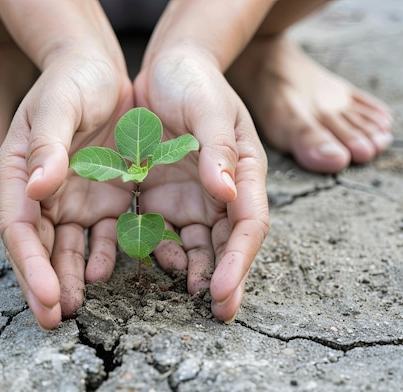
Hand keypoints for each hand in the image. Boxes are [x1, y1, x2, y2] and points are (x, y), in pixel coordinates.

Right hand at [0, 52, 133, 328]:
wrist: (100, 69)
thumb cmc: (73, 79)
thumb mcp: (59, 103)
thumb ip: (48, 144)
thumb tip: (36, 189)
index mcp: (19, 171)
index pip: (20, 226)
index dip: (31, 263)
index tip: (46, 295)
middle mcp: (41, 192)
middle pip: (38, 247)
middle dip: (43, 284)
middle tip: (52, 320)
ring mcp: (72, 199)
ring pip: (66, 248)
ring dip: (69, 278)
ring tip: (73, 310)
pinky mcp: (102, 199)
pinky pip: (101, 235)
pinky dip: (102, 255)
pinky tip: (106, 272)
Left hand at [134, 50, 269, 321]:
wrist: (163, 69)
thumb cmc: (193, 82)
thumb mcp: (208, 108)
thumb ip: (218, 149)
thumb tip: (227, 193)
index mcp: (245, 171)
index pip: (249, 223)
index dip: (239, 259)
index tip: (223, 289)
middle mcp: (223, 192)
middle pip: (228, 243)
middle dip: (225, 277)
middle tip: (219, 312)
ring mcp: (192, 198)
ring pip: (198, 245)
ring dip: (194, 271)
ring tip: (186, 296)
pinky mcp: (162, 198)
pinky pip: (163, 233)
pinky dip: (160, 252)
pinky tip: (153, 265)